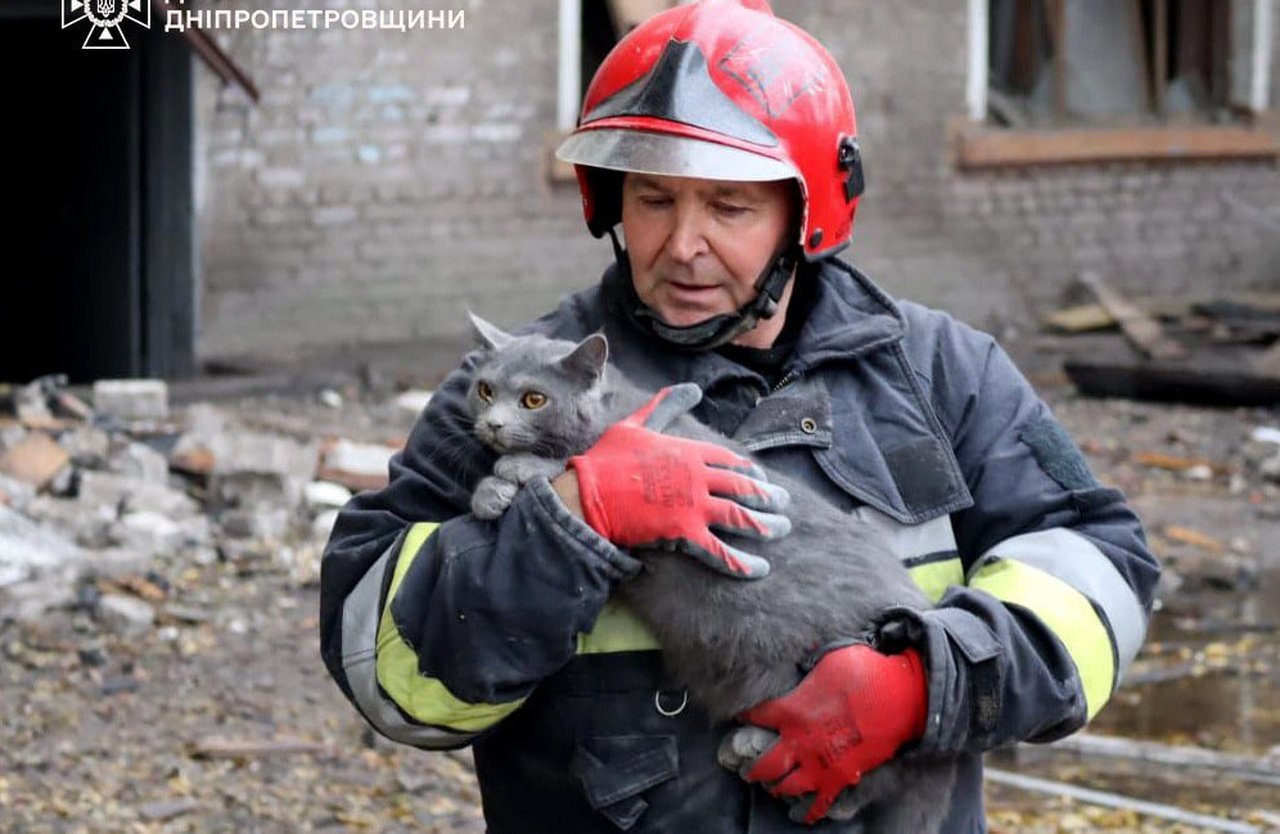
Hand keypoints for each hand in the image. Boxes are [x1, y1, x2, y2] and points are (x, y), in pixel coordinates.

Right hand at [566, 384, 789, 577]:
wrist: (588, 493)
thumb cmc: (607, 459)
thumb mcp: (636, 423)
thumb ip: (666, 405)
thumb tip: (691, 388)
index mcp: (689, 450)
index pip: (730, 460)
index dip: (749, 471)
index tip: (761, 478)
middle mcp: (698, 476)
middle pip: (744, 487)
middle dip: (768, 496)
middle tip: (784, 503)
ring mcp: (694, 505)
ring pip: (741, 516)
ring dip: (766, 525)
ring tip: (781, 530)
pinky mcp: (684, 533)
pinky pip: (720, 551)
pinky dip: (742, 562)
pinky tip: (760, 568)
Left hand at [736, 642, 926, 823]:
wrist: (901, 697)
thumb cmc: (866, 672)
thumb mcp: (829, 657)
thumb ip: (808, 661)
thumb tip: (799, 649)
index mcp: (792, 709)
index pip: (756, 717)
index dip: (745, 717)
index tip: (741, 717)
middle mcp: (799, 740)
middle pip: (763, 764)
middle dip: (751, 767)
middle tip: (746, 767)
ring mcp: (818, 763)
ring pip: (785, 785)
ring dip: (775, 786)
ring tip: (771, 786)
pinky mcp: (840, 779)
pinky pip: (818, 804)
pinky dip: (807, 811)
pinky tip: (799, 814)